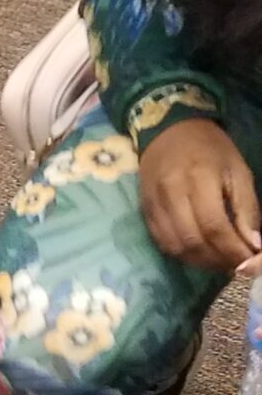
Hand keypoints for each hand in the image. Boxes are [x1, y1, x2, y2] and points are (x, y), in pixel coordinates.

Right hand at [138, 119, 261, 270]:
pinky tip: (198, 253)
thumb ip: (247, 209)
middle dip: (217, 260)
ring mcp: (154, 203)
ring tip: (218, 261)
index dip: (232, 250)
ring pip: (176, 247)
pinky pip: (162, 242)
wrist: (168, 130)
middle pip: (193, 241)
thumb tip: (253, 246)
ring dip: (200, 262)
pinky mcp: (144, 210)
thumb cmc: (210, 149)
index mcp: (199, 177)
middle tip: (235, 265)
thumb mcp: (238, 171)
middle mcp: (172, 192)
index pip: (215, 226)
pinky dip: (182, 254)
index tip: (247, 262)